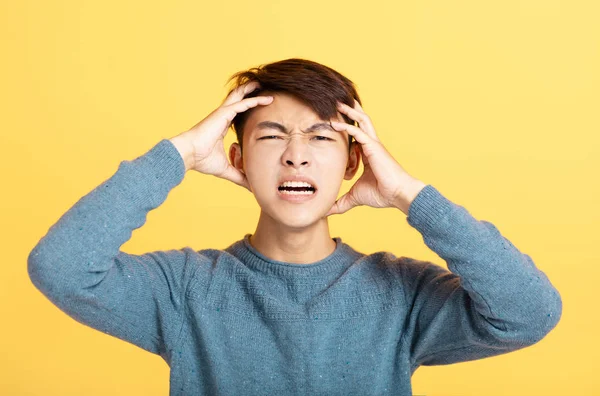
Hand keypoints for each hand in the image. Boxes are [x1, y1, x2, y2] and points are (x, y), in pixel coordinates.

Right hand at [169, 81, 272, 190]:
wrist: (187, 155)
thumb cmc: (201, 160)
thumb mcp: (226, 169)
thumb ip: (239, 176)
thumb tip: (251, 187)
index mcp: (221, 125)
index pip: (236, 113)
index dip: (246, 107)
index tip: (258, 105)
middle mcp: (222, 117)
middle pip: (238, 100)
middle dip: (249, 93)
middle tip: (262, 88)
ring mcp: (222, 113)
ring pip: (240, 97)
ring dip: (253, 90)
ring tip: (264, 85)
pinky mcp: (223, 114)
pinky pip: (242, 104)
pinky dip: (255, 100)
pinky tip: (266, 99)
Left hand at [325, 99, 426, 215]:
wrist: (398, 195)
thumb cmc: (382, 194)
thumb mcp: (355, 197)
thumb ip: (341, 202)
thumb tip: (327, 210)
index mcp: (368, 154)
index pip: (356, 136)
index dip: (345, 129)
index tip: (332, 123)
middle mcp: (372, 146)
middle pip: (361, 122)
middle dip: (350, 111)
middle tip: (336, 103)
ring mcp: (374, 145)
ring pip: (361, 121)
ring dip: (349, 111)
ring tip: (337, 103)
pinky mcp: (374, 147)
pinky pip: (358, 132)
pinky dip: (346, 126)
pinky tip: (334, 123)